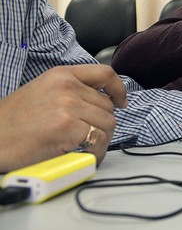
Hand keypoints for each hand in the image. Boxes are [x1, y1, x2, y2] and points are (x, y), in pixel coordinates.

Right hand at [0, 65, 125, 171]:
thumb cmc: (12, 121)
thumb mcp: (42, 92)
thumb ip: (69, 91)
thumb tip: (98, 103)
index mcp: (61, 75)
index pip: (105, 74)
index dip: (118, 89)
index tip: (121, 102)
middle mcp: (67, 87)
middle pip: (107, 106)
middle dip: (103, 124)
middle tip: (90, 138)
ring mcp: (68, 106)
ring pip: (108, 124)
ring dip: (102, 140)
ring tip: (87, 148)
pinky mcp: (68, 128)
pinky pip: (98, 141)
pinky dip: (96, 152)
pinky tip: (83, 156)